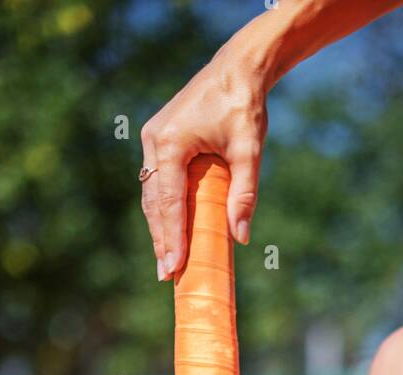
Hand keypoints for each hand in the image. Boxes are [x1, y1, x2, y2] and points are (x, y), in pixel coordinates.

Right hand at [140, 41, 267, 279]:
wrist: (236, 70)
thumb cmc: (244, 106)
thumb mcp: (249, 151)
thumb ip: (245, 194)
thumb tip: (241, 238)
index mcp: (170, 143)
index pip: (169, 203)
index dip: (172, 238)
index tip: (173, 268)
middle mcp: (154, 141)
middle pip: (155, 203)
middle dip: (161, 240)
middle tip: (166, 276)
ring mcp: (154, 140)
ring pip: (153, 195)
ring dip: (159, 228)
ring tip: (166, 261)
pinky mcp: (161, 140)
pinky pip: (158, 183)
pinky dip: (163, 209)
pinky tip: (169, 232)